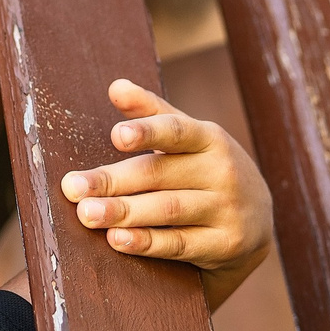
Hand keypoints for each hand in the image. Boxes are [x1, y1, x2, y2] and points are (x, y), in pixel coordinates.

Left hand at [60, 79, 272, 299]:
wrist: (256, 222)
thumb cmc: (207, 170)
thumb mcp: (189, 138)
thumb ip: (152, 113)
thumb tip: (115, 86)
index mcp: (209, 138)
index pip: (176, 130)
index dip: (146, 131)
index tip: (116, 135)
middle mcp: (222, 171)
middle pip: (159, 174)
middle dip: (113, 181)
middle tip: (72, 188)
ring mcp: (226, 209)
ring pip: (167, 209)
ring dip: (124, 212)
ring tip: (87, 214)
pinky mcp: (225, 244)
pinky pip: (180, 243)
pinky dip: (147, 242)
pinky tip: (117, 239)